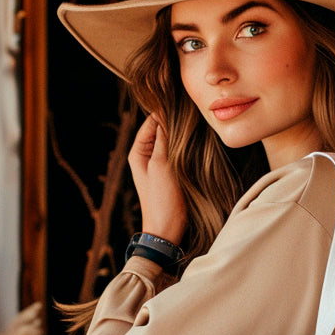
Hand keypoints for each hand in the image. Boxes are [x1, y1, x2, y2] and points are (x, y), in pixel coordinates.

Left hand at [128, 115, 187, 244]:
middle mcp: (146, 155)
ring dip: (182, 135)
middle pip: (160, 130)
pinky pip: (177, 153)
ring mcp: (159, 164)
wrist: (167, 229)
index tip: (183, 106)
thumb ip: (163, 140)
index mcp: (138, 152)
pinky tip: (196, 143)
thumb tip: (166, 116)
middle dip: (175, 123)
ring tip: (196, 127)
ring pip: (170, 141)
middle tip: (193, 115)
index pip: (151, 121)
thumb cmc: (161, 199)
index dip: (165, 112)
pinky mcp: (170, 172)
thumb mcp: (161, 165)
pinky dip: (185, 147)